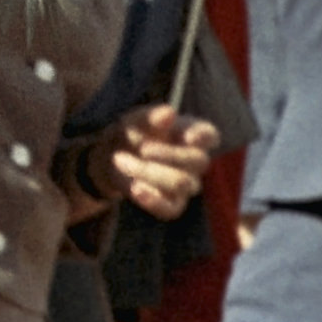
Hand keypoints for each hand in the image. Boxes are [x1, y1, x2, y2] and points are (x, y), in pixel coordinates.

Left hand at [94, 104, 218, 220]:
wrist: (112, 157)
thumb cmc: (132, 132)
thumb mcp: (134, 120)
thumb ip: (151, 116)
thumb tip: (169, 113)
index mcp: (190, 133)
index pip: (210, 135)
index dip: (204, 136)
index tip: (189, 136)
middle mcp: (194, 160)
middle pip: (199, 161)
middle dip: (169, 154)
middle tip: (142, 148)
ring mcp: (186, 183)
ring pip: (182, 183)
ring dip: (148, 171)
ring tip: (121, 160)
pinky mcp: (172, 204)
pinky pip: (171, 209)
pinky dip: (153, 200)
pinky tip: (136, 188)